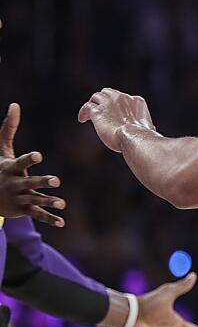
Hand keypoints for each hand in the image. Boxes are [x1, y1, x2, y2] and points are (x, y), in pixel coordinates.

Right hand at [0, 104, 64, 225]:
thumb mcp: (1, 149)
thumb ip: (8, 128)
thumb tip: (15, 104)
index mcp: (10, 168)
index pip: (21, 163)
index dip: (29, 159)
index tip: (39, 156)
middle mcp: (14, 184)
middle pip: (30, 183)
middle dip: (42, 182)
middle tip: (56, 180)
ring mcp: (19, 198)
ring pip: (35, 200)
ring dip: (49, 202)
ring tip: (62, 203)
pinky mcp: (24, 209)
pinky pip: (37, 215)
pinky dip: (49, 218)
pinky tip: (62, 221)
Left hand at [77, 88, 156, 152]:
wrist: (134, 137)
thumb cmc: (143, 137)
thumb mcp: (148, 127)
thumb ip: (146, 125)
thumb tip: (151, 129)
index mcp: (137, 101)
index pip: (126, 98)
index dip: (120, 105)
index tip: (118, 114)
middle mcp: (122, 98)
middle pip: (109, 92)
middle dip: (105, 100)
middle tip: (102, 110)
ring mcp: (108, 103)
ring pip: (96, 96)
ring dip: (94, 104)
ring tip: (90, 114)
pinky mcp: (97, 111)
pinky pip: (87, 106)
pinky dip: (83, 112)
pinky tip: (82, 119)